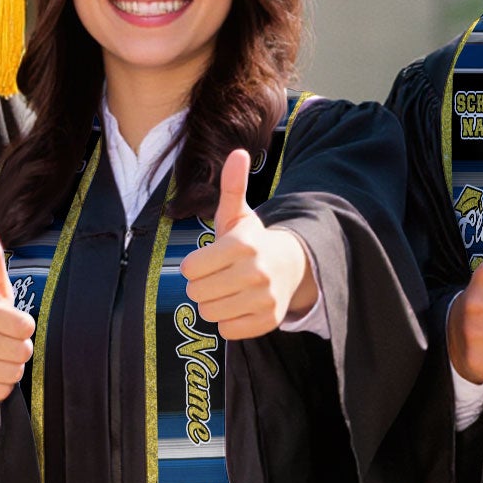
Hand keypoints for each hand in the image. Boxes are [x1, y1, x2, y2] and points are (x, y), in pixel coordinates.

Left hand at [178, 149, 315, 337]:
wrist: (290, 267)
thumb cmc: (252, 241)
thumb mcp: (238, 214)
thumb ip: (232, 186)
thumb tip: (238, 152)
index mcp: (243, 245)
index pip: (191, 269)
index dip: (194, 266)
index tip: (207, 261)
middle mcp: (256, 273)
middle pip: (197, 293)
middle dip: (201, 286)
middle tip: (217, 277)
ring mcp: (264, 299)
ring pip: (210, 314)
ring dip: (213, 304)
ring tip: (227, 290)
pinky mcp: (268, 321)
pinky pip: (227, 330)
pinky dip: (228, 321)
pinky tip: (239, 305)